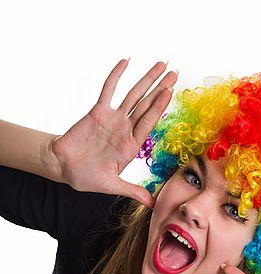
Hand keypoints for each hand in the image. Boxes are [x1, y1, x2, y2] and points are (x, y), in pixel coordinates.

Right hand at [49, 59, 177, 207]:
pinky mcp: (97, 112)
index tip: (171, 93)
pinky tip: (126, 62)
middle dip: (161, 88)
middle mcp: (125, 129)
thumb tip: (152, 205)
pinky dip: (116, 76)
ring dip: (147, 80)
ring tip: (161, 65)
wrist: (64, 167)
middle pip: (146, 105)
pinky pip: (108, 90)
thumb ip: (133, 191)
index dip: (160, 107)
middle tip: (175, 73)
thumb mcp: (113, 186)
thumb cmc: (88, 177)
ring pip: (132, 95)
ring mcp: (112, 119)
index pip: (149, 123)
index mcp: (131, 146)